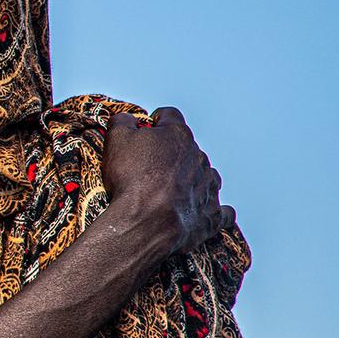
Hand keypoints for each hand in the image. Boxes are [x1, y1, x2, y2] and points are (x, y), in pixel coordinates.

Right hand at [102, 107, 233, 255]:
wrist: (147, 221)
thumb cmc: (131, 179)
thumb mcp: (116, 140)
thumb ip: (122, 122)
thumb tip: (126, 118)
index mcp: (177, 136)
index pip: (170, 116)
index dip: (158, 120)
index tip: (149, 126)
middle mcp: (199, 157)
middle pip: (188, 147)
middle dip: (172, 152)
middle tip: (151, 164)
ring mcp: (209, 186)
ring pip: (207, 175)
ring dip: (193, 178)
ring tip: (174, 189)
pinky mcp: (212, 214)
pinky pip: (222, 211)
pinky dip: (215, 210)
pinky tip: (207, 211)